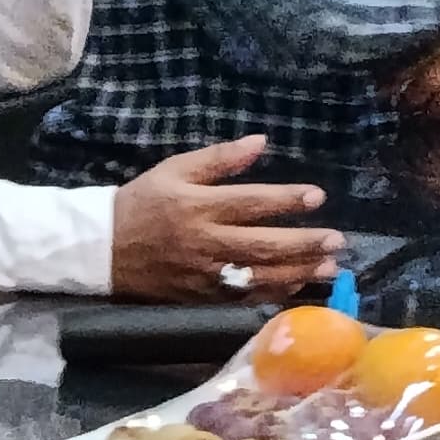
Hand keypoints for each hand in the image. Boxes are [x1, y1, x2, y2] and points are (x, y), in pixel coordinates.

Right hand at [110, 136, 342, 298]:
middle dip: (303, 244)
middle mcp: (205, 243)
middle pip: (263, 246)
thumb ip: (219, 158)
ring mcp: (205, 276)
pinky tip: (297, 286)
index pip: (251, 203)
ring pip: (259, 277)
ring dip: (298, 273)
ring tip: (329, 268)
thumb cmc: (142, 202)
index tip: (317, 197)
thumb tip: (260, 142)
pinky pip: (244, 298)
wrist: (102, 250)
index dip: (286, 200)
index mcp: (198, 207)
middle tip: (336, 241)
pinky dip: (273, 292)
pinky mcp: (201, 298)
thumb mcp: (174, 169)